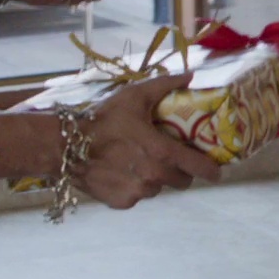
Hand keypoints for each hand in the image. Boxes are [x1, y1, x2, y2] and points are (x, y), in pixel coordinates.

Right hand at [75, 72, 222, 208]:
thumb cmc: (102, 120)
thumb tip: (190, 75)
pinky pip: (137, 196)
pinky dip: (134, 187)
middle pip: (181, 181)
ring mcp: (137, 192)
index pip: (199, 168)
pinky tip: (122, 173)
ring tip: (139, 163)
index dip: (211, 170)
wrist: (62, 147)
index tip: (216, 172)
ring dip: (155, 179)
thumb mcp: (134, 97)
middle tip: (167, 158)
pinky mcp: (121, 203)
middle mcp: (154, 177)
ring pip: (158, 189)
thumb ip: (165, 86)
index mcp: (162, 153)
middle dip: (178, 171)